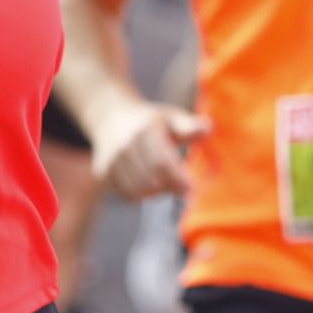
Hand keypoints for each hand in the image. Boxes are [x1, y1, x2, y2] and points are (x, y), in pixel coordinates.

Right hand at [90, 98, 207, 199]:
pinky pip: (126, 194)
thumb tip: (209, 128)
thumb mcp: (170, 118)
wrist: (111, 118)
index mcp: (144, 130)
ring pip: (139, 190)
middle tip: (180, 187)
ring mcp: (112, 159)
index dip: (178, 179)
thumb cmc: (149, 121)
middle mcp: (124, 144)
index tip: (190, 187)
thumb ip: (189, 126)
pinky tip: (149, 185)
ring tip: (164, 184)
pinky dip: (141, 195)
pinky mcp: (103, 172)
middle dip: (169, 187)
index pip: (162, 162)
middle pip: (151, 179)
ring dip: (156, 193)